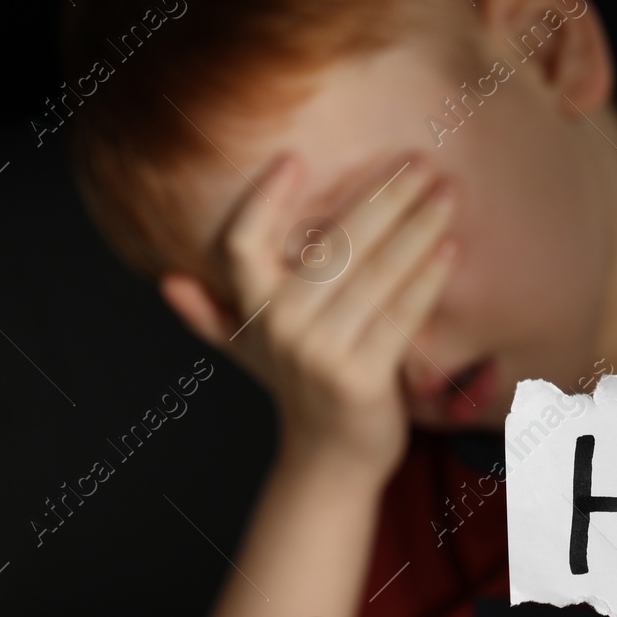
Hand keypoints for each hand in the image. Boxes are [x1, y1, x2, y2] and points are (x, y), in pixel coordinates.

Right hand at [159, 153, 457, 482]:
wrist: (331, 458)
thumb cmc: (298, 387)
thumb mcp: (250, 349)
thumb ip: (211, 314)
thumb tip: (166, 282)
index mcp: (253, 310)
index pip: (243, 244)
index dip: (263, 201)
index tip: (294, 158)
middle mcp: (280, 328)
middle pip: (334, 246)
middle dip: (383, 198)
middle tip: (420, 160)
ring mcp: (320, 354)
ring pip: (376, 273)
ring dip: (417, 228)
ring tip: (447, 192)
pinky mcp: (362, 377)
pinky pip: (401, 314)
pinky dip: (428, 278)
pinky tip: (450, 248)